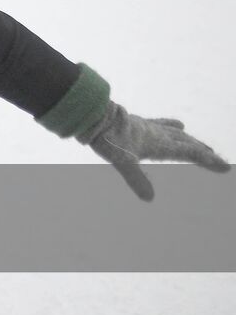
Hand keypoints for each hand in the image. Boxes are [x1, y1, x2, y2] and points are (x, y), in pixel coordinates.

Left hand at [83, 102, 229, 200]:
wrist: (93, 116)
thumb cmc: (107, 139)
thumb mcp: (122, 163)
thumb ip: (137, 180)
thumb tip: (149, 199)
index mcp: (159, 144)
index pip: (189, 153)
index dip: (208, 160)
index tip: (225, 167)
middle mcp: (158, 134)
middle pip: (186, 143)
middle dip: (203, 152)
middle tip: (218, 159)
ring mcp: (148, 126)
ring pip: (176, 134)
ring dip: (191, 140)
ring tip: (202, 145)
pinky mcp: (138, 122)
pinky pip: (162, 124)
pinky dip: (173, 127)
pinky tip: (177, 124)